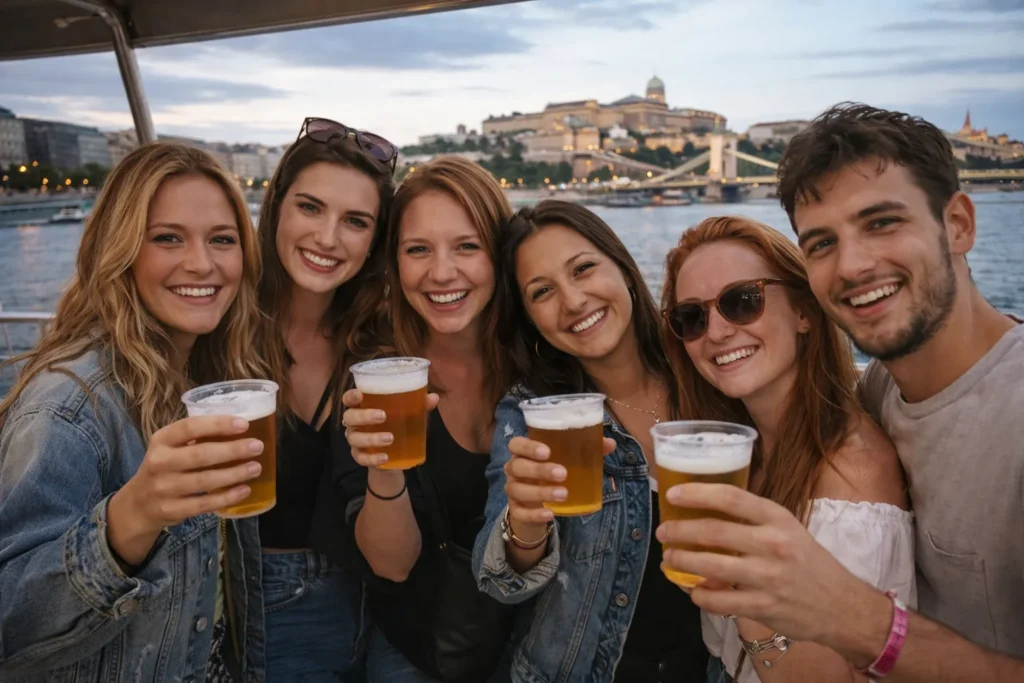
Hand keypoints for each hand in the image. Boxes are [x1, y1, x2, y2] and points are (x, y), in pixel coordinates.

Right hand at [108, 415, 263, 565]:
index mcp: (161, 440)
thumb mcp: (171, 447)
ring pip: (204, 481)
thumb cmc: (165, 467)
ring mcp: (163, 488)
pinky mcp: (171, 510)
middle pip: (200, 455)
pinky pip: (204, 504)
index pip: (189, 427)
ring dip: (234, 474)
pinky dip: (227, 497)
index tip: (244, 424)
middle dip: (233, 450)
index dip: (218, 424)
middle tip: (257, 446)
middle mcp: (159, 462)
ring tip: (255, 468)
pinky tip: (244, 490)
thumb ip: (196, 438)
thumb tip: (240, 427)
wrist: (138, 504)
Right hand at [341, 388, 438, 467]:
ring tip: (390, 438)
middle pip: (350, 417)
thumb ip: (419, 406)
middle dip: (364, 416)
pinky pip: (361, 458)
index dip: (351, 396)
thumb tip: (433, 397)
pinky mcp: (360, 456)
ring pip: (355, 438)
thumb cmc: (398, 426)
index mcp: (363, 407)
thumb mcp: (409, 415)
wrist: (395, 456)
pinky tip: (384, 457)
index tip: (360, 395)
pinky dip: (372, 458)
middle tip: (382, 416)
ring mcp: (355, 440)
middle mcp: (354, 423)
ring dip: (371, 438)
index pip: (349, 399)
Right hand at [504, 435, 615, 533]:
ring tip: (563, 494)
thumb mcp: (567, 460)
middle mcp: (514, 469)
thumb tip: (610, 443)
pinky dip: (534, 514)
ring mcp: (513, 490)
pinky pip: (520, 513)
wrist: (536, 505)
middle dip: (539, 470)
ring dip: (541, 492)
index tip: (547, 451)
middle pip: (517, 466)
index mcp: (524, 453)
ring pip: (518, 490)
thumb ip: (587, 449)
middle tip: (563, 473)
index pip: (516, 444)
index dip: (527, 447)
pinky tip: (550, 514)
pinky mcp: (516, 510)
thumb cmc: (552, 473)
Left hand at [655, 483, 875, 643]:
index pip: (731, 497)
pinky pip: (717, 601)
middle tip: (663, 531)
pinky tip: (691, 589)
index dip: (696, 493)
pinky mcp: (762, 607)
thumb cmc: (807, 561)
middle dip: (679, 530)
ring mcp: (767, 577)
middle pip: (713, 531)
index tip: (673, 493)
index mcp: (777, 518)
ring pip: (709, 566)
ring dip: (680, 561)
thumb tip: (705, 509)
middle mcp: (773, 544)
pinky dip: (698, 595)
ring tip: (668, 558)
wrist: (841, 605)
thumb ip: (752, 519)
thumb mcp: (787, 528)